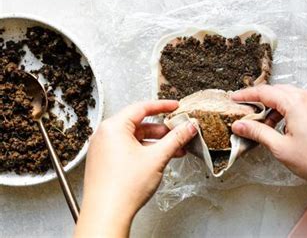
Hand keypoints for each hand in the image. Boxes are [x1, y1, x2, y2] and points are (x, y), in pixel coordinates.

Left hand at [74, 100, 196, 237]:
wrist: (107, 214)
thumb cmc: (123, 187)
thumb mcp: (157, 157)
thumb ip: (176, 139)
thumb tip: (188, 127)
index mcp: (113, 127)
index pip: (142, 108)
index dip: (162, 106)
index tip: (175, 107)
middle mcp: (104, 135)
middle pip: (139, 124)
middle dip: (162, 130)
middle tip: (179, 132)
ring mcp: (102, 149)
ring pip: (134, 139)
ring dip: (155, 143)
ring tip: (173, 150)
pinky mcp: (104, 163)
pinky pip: (127, 150)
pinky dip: (144, 152)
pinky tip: (158, 160)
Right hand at [231, 84, 306, 184]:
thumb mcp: (282, 148)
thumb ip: (258, 133)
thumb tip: (240, 125)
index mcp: (296, 101)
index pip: (264, 92)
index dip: (246, 95)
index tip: (233, 98)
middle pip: (276, 92)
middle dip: (259, 102)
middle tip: (245, 114)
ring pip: (288, 98)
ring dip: (274, 109)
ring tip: (265, 127)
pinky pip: (300, 103)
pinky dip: (287, 112)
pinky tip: (283, 128)